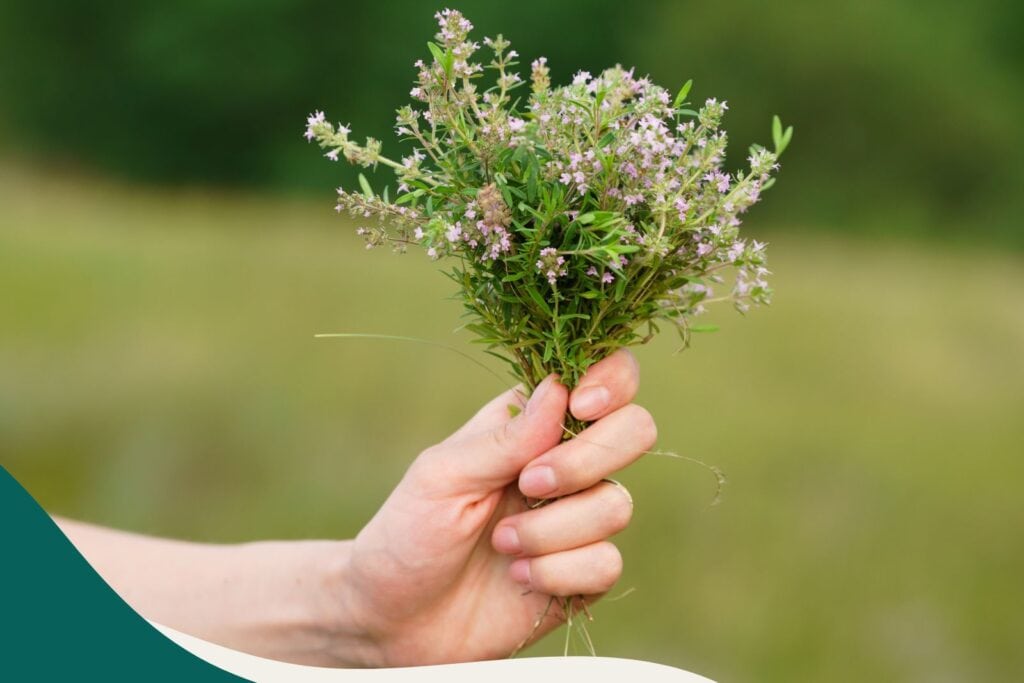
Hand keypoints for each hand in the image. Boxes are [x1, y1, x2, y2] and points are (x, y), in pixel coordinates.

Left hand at [337, 349, 655, 664]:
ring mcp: (579, 517)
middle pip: (635, 430)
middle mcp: (567, 462)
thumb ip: (505, 438)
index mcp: (532, 422)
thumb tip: (560, 388)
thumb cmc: (409, 533)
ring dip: (552, 529)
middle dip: (587, 459)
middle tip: (530, 483)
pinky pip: (606, 563)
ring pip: (617, 504)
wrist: (397, 619)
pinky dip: (557, 572)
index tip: (581, 406)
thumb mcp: (443, 476)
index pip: (605, 377)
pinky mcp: (584, 572)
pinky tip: (519, 576)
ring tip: (502, 544)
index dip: (611, 382)